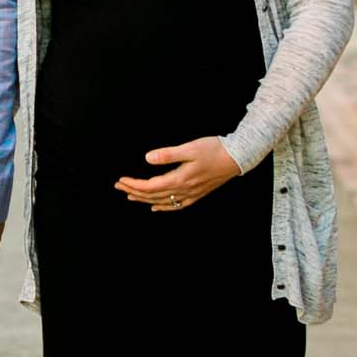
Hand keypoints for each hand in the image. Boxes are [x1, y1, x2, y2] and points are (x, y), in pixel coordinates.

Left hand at [115, 135, 239, 210]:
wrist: (238, 157)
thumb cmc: (215, 149)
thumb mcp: (190, 148)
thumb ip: (168, 154)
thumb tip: (147, 159)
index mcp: (180, 179)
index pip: (150, 186)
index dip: (133, 184)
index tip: (120, 180)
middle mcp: (184, 190)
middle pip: (153, 195)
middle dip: (134, 191)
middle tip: (119, 186)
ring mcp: (191, 194)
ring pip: (163, 201)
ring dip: (145, 199)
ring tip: (131, 196)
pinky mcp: (198, 194)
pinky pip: (176, 205)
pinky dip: (163, 207)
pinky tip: (156, 207)